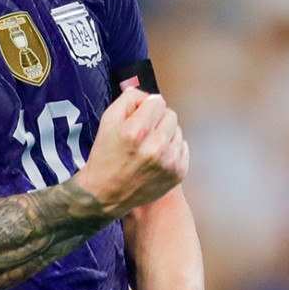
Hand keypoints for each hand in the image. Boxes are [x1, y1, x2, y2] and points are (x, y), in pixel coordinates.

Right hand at [72, 88, 188, 217]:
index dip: (147, 106)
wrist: (106, 194)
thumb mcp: (107, 120)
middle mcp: (155, 147)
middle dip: (157, 119)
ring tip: (148, 146)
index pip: (158, 101)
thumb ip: (130, 99)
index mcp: (137, 131)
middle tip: (144, 132)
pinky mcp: (177, 174)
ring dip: (165, 134)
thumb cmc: (105, 156)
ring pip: (178, 131)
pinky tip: (156, 156)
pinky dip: (171, 149)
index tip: (140, 116)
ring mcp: (169, 162)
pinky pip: (183, 147)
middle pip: (170, 115)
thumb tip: (150, 96)